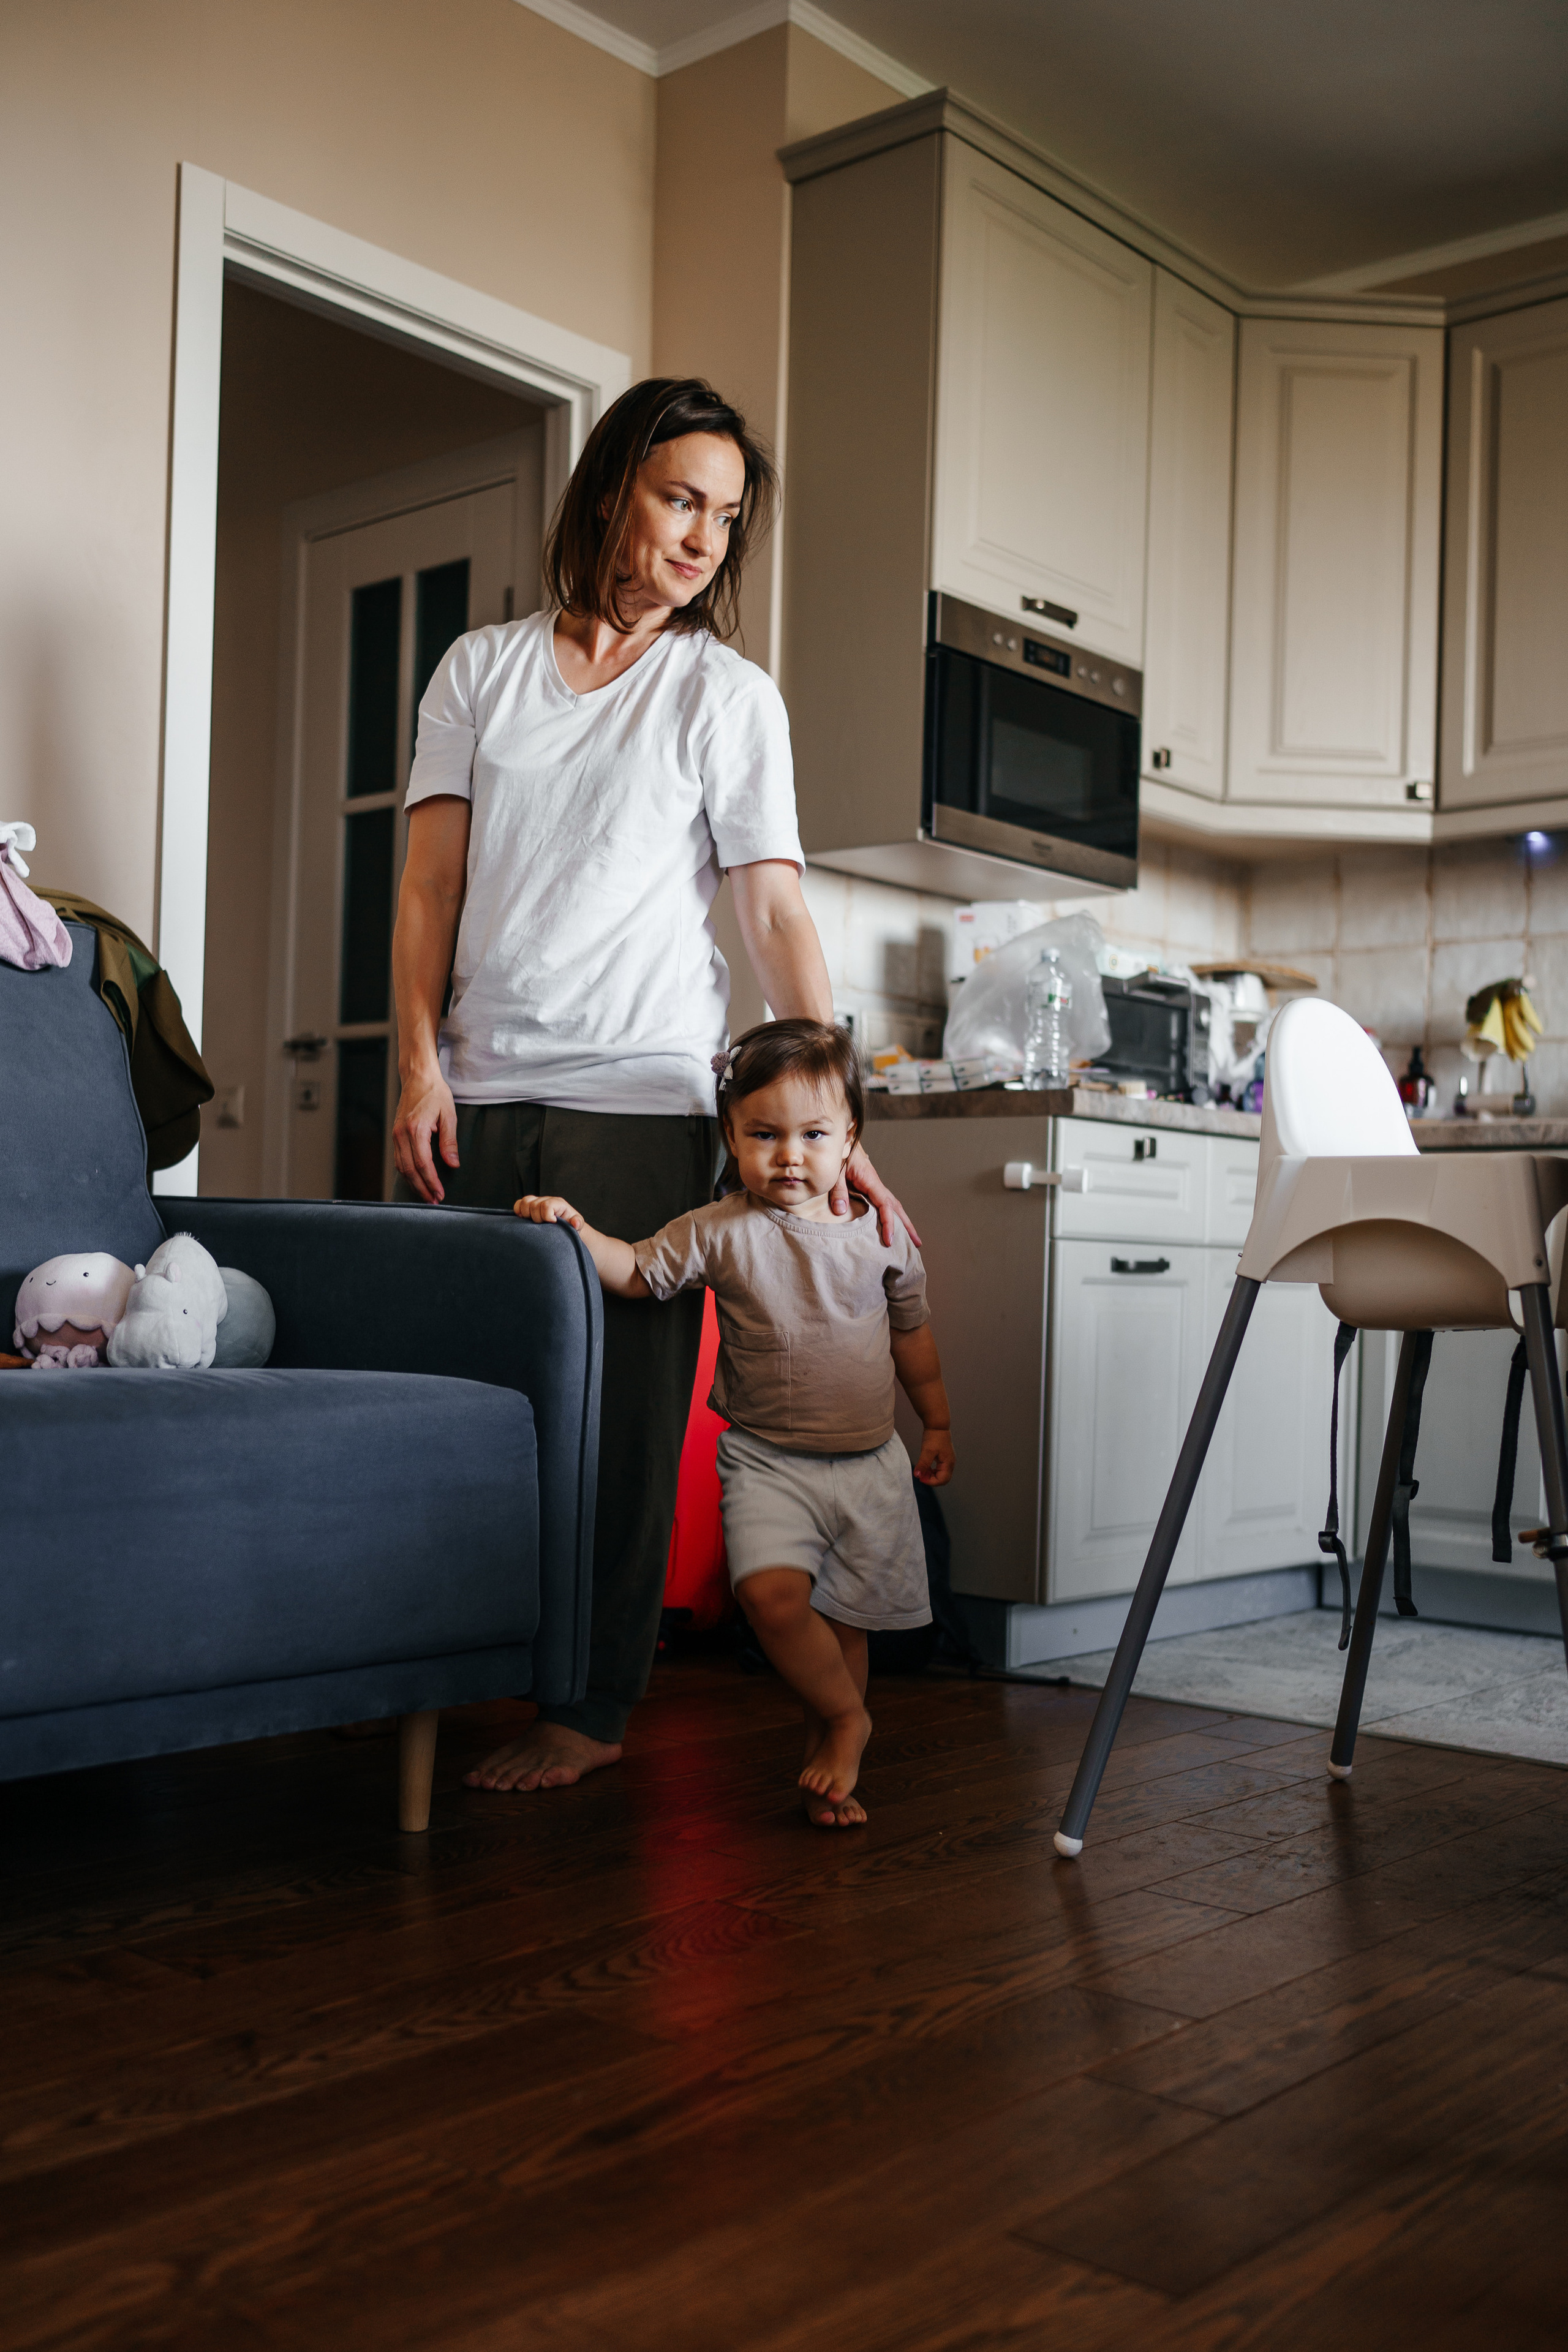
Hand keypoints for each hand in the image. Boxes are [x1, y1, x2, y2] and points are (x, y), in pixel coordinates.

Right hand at [392, 1069, 459, 1202]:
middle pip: (410, 1170)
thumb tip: (453, 1164)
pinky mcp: (395, 1134)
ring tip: (427, 1195)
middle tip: (434, 1201)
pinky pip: (399, 1159)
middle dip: (422, 1188)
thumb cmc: (435, 1093)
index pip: (423, 1164)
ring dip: (414, 1183)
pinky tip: (416, 1180)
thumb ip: (449, 1142)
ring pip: (401, 1167)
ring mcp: (396, 1134)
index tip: (440, 1194)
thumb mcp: (449, 1116)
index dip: (431, 1182)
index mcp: (416, 1129)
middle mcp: (402, 1134)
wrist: (417, 1077)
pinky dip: (407, 1173)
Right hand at [514, 1193, 584, 1230]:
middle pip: (533, 1204)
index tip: (552, 1223)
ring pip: (524, 1202)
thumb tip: (575, 1223)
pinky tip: (524, 1220)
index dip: (546, 1216)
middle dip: (536, 1218)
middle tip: (543, 1226)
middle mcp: (546, 1200)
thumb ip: (578, 1223)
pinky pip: (519, 1204)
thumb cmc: (571, 1226)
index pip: (546, 1205)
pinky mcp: (529, 1207)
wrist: (566, 1227)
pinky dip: (518, 1212)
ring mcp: (537, 1203)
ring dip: (526, 1214)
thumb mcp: (577, 1225)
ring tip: (532, 1223)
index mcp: (558, 1203)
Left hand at [833, 1143, 919, 1248]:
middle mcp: (877, 1185)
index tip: (890, 1239)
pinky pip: (885, 1205)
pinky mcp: (870, 1188)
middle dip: (907, 1226)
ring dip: (903, 1222)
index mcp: (871, 1181)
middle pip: (897, 1208)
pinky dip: (892, 1216)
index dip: (889, 1223)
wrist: (843, 1141)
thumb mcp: (836, 1171)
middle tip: (917, 1244)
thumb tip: (841, 1211)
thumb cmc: (841, 1154)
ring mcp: (875, 1187)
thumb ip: (838, 1190)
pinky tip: (892, 1225)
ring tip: (910, 1239)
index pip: (885, 1205)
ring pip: (893, 1206)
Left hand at [915, 1428, 954, 1485]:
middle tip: (921, 1475)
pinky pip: (939, 1469)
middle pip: (943, 1479)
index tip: (920, 1478)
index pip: (942, 1480)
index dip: (931, 1482)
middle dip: (931, 1480)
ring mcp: (947, 1461)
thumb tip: (917, 1475)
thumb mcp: (927, 1451)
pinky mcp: (944, 1458)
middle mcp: (950, 1463)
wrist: (937, 1425)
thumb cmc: (934, 1437)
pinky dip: (932, 1471)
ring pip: (940, 1475)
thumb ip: (923, 1464)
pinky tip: (925, 1467)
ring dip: (931, 1475)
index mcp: (948, 1463)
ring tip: (922, 1470)